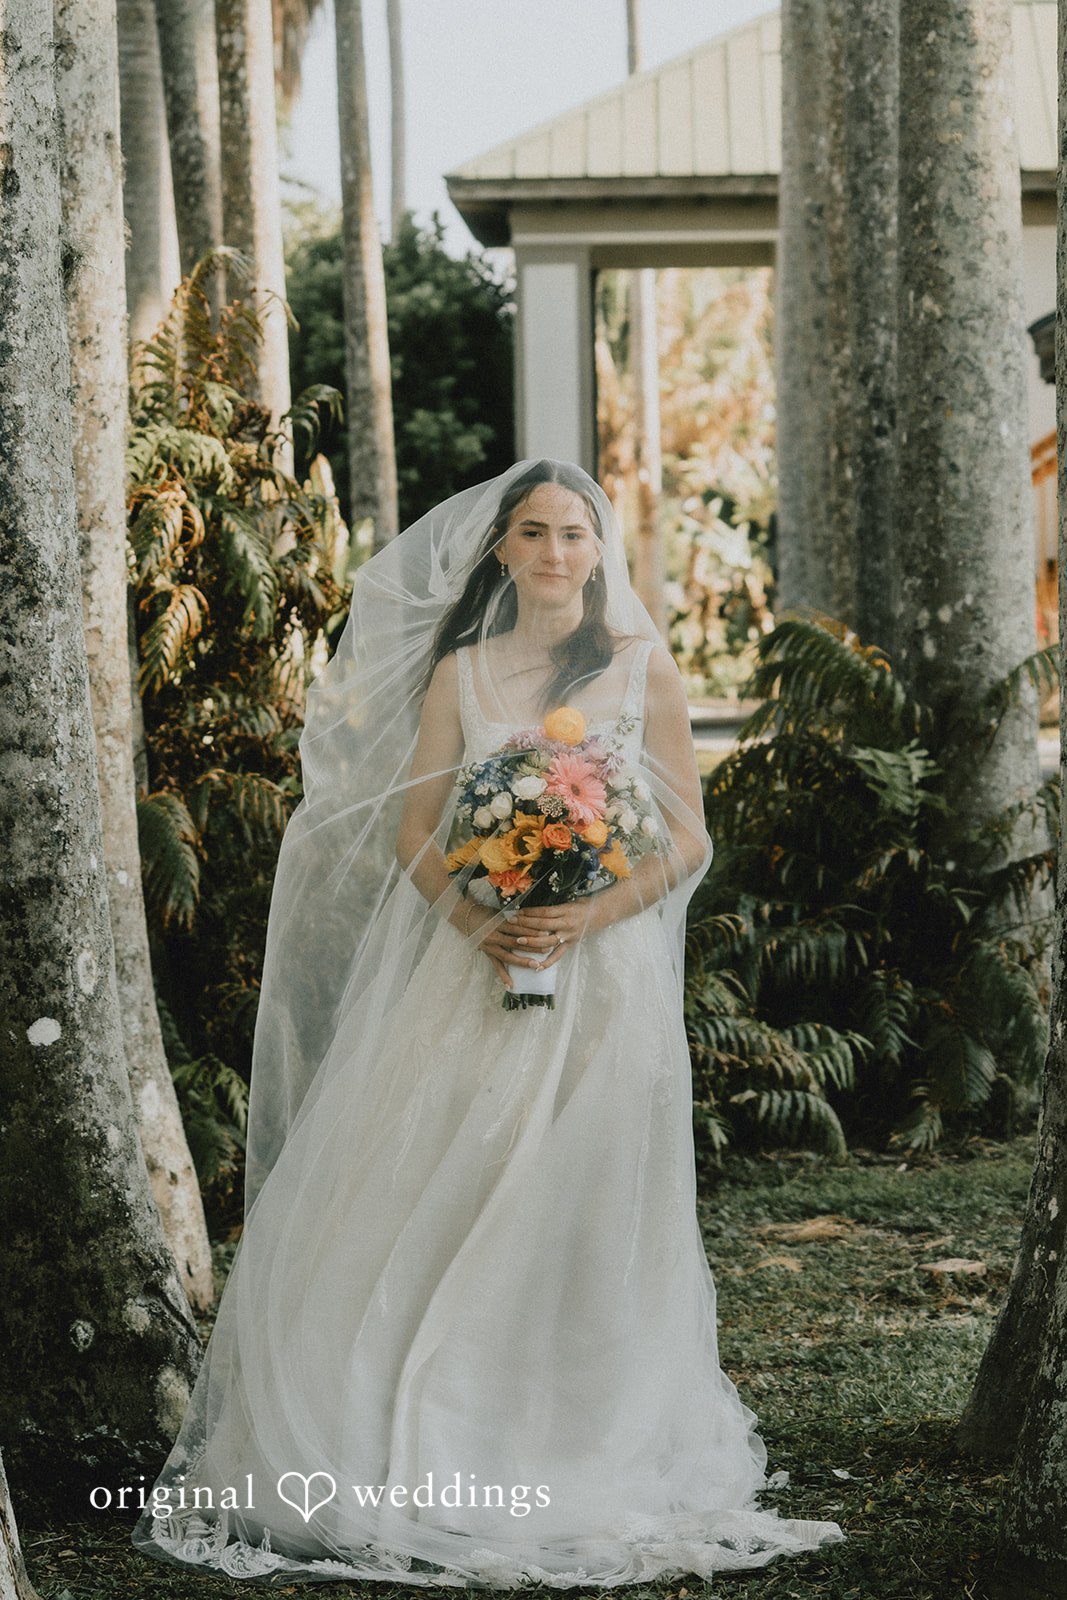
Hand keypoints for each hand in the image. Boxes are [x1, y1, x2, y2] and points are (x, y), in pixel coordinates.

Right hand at [461, 899, 553, 991]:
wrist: (465, 916)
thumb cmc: (486, 912)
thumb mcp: (499, 912)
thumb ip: (514, 917)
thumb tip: (533, 919)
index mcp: (499, 922)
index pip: (518, 927)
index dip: (532, 930)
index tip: (546, 932)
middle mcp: (494, 935)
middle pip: (516, 942)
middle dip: (532, 946)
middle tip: (548, 949)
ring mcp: (489, 946)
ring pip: (507, 956)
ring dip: (522, 961)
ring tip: (536, 965)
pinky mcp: (486, 952)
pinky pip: (496, 966)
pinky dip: (503, 975)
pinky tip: (511, 985)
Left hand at [497, 893, 613, 971]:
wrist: (602, 913)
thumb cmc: (584, 905)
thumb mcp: (569, 902)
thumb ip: (554, 908)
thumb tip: (534, 910)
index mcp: (565, 910)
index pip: (543, 912)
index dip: (529, 912)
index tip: (516, 911)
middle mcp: (566, 924)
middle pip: (542, 925)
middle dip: (525, 924)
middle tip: (511, 923)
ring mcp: (569, 935)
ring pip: (548, 940)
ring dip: (532, 941)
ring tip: (518, 940)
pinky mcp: (571, 944)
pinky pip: (558, 955)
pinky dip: (548, 962)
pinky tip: (537, 967)